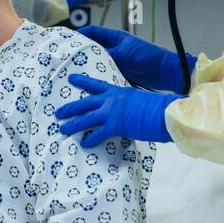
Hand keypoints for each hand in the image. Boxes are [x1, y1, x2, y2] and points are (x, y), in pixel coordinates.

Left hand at [54, 74, 179, 146]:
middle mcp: (112, 100)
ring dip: (73, 124)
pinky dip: (90, 140)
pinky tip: (84, 144)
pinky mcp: (115, 125)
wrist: (165, 112)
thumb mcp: (140, 99)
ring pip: (86, 118)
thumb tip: (128, 112)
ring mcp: (112, 112)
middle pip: (85, 103)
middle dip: (70, 108)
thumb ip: (130, 104)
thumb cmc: (159, 107)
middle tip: (58, 112)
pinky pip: (97, 134)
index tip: (71, 78)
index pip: (96, 84)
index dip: (82, 81)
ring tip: (63, 129)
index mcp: (119, 91)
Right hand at [78, 25, 194, 92]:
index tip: (68, 40)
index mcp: (116, 37)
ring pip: (98, 62)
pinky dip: (98, 76)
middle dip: (81, 52)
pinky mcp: (121, 72)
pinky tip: (89, 81)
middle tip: (67, 59)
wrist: (166, 72)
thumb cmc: (150, 56)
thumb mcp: (125, 53)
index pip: (93, 32)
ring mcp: (118, 60)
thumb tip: (89, 57)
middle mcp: (115, 48)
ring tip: (74, 71)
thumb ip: (107, 54)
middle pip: (93, 48)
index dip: (80, 34)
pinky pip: (105, 73)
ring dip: (88, 66)